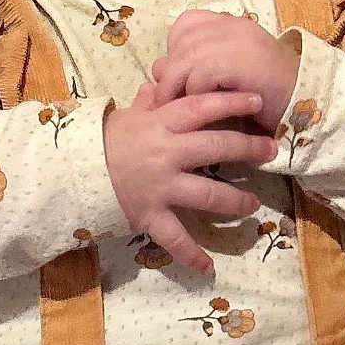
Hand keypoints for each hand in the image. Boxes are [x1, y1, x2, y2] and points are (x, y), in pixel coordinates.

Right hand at [101, 82, 278, 274]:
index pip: (201, 108)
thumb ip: (151, 100)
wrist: (74, 172)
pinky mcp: (150, 214)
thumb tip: (163, 77)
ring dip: (235, 200)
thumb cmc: (107, 141)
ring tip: (253, 204)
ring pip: (207, 194)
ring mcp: (160, 186)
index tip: (258, 101)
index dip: (231, 103)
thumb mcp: (129, 116)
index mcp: (160, 124)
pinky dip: (191, 254)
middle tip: (270, 151)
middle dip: (248, 149)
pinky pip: (174, 237)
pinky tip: (208, 268)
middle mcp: (165, 153)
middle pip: (215, 147)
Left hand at [148, 9, 300, 135]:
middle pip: (180, 42)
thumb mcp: (225, 80)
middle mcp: (234, 27)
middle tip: (167, 99)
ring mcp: (238, 41)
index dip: (176, 49)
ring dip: (177, 87)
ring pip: (185, 59)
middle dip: (170, 73)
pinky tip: (204, 110)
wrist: (309, 106)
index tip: (179, 76)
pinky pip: (200, 76)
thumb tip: (156, 69)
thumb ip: (193, 70)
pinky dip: (196, 95)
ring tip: (178, 109)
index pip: (187, 23)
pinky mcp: (240, 62)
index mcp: (232, 25)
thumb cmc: (267, 97)